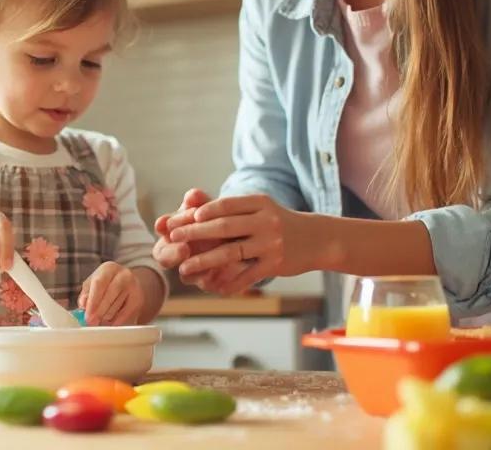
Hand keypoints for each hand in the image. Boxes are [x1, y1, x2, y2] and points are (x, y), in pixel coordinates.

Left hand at [78, 262, 143, 325]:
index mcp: (109, 268)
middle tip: (91, 322)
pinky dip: (116, 321)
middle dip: (99, 311)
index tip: (87, 315)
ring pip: (116, 307)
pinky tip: (110, 322)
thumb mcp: (92, 284)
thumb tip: (83, 305)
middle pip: (109, 295)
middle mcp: (124, 275)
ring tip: (101, 317)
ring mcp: (134, 287)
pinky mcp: (139, 300)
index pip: (99, 283)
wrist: (129, 284)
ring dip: (106, 316)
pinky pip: (125, 315)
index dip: (93, 301)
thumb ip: (86, 294)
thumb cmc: (106, 285)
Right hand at [153, 188, 221, 285]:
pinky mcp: (212, 283)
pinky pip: (211, 285)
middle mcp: (179, 254)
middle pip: (165, 258)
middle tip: (184, 248)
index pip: (162, 231)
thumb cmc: (216, 219)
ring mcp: (194, 271)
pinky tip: (230, 269)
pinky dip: (218, 279)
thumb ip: (201, 202)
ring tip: (210, 263)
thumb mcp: (208, 208)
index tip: (167, 224)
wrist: (241, 238)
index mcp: (173, 232)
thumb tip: (194, 194)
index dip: (163, 229)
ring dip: (196, 269)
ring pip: (187, 276)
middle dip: (172, 253)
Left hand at [166, 194, 294, 295]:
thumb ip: (235, 210)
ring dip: (204, 261)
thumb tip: (195, 211)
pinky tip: (213, 288)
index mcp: (259, 203)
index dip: (201, 212)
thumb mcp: (262, 208)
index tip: (181, 218)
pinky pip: (247, 275)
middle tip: (173, 238)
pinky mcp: (275, 264)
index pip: (225, 205)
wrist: (317, 238)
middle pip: (224, 227)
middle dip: (195, 233)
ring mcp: (271, 243)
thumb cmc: (280, 222)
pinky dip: (229, 282)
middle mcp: (266, 221)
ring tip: (184, 269)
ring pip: (231, 253)